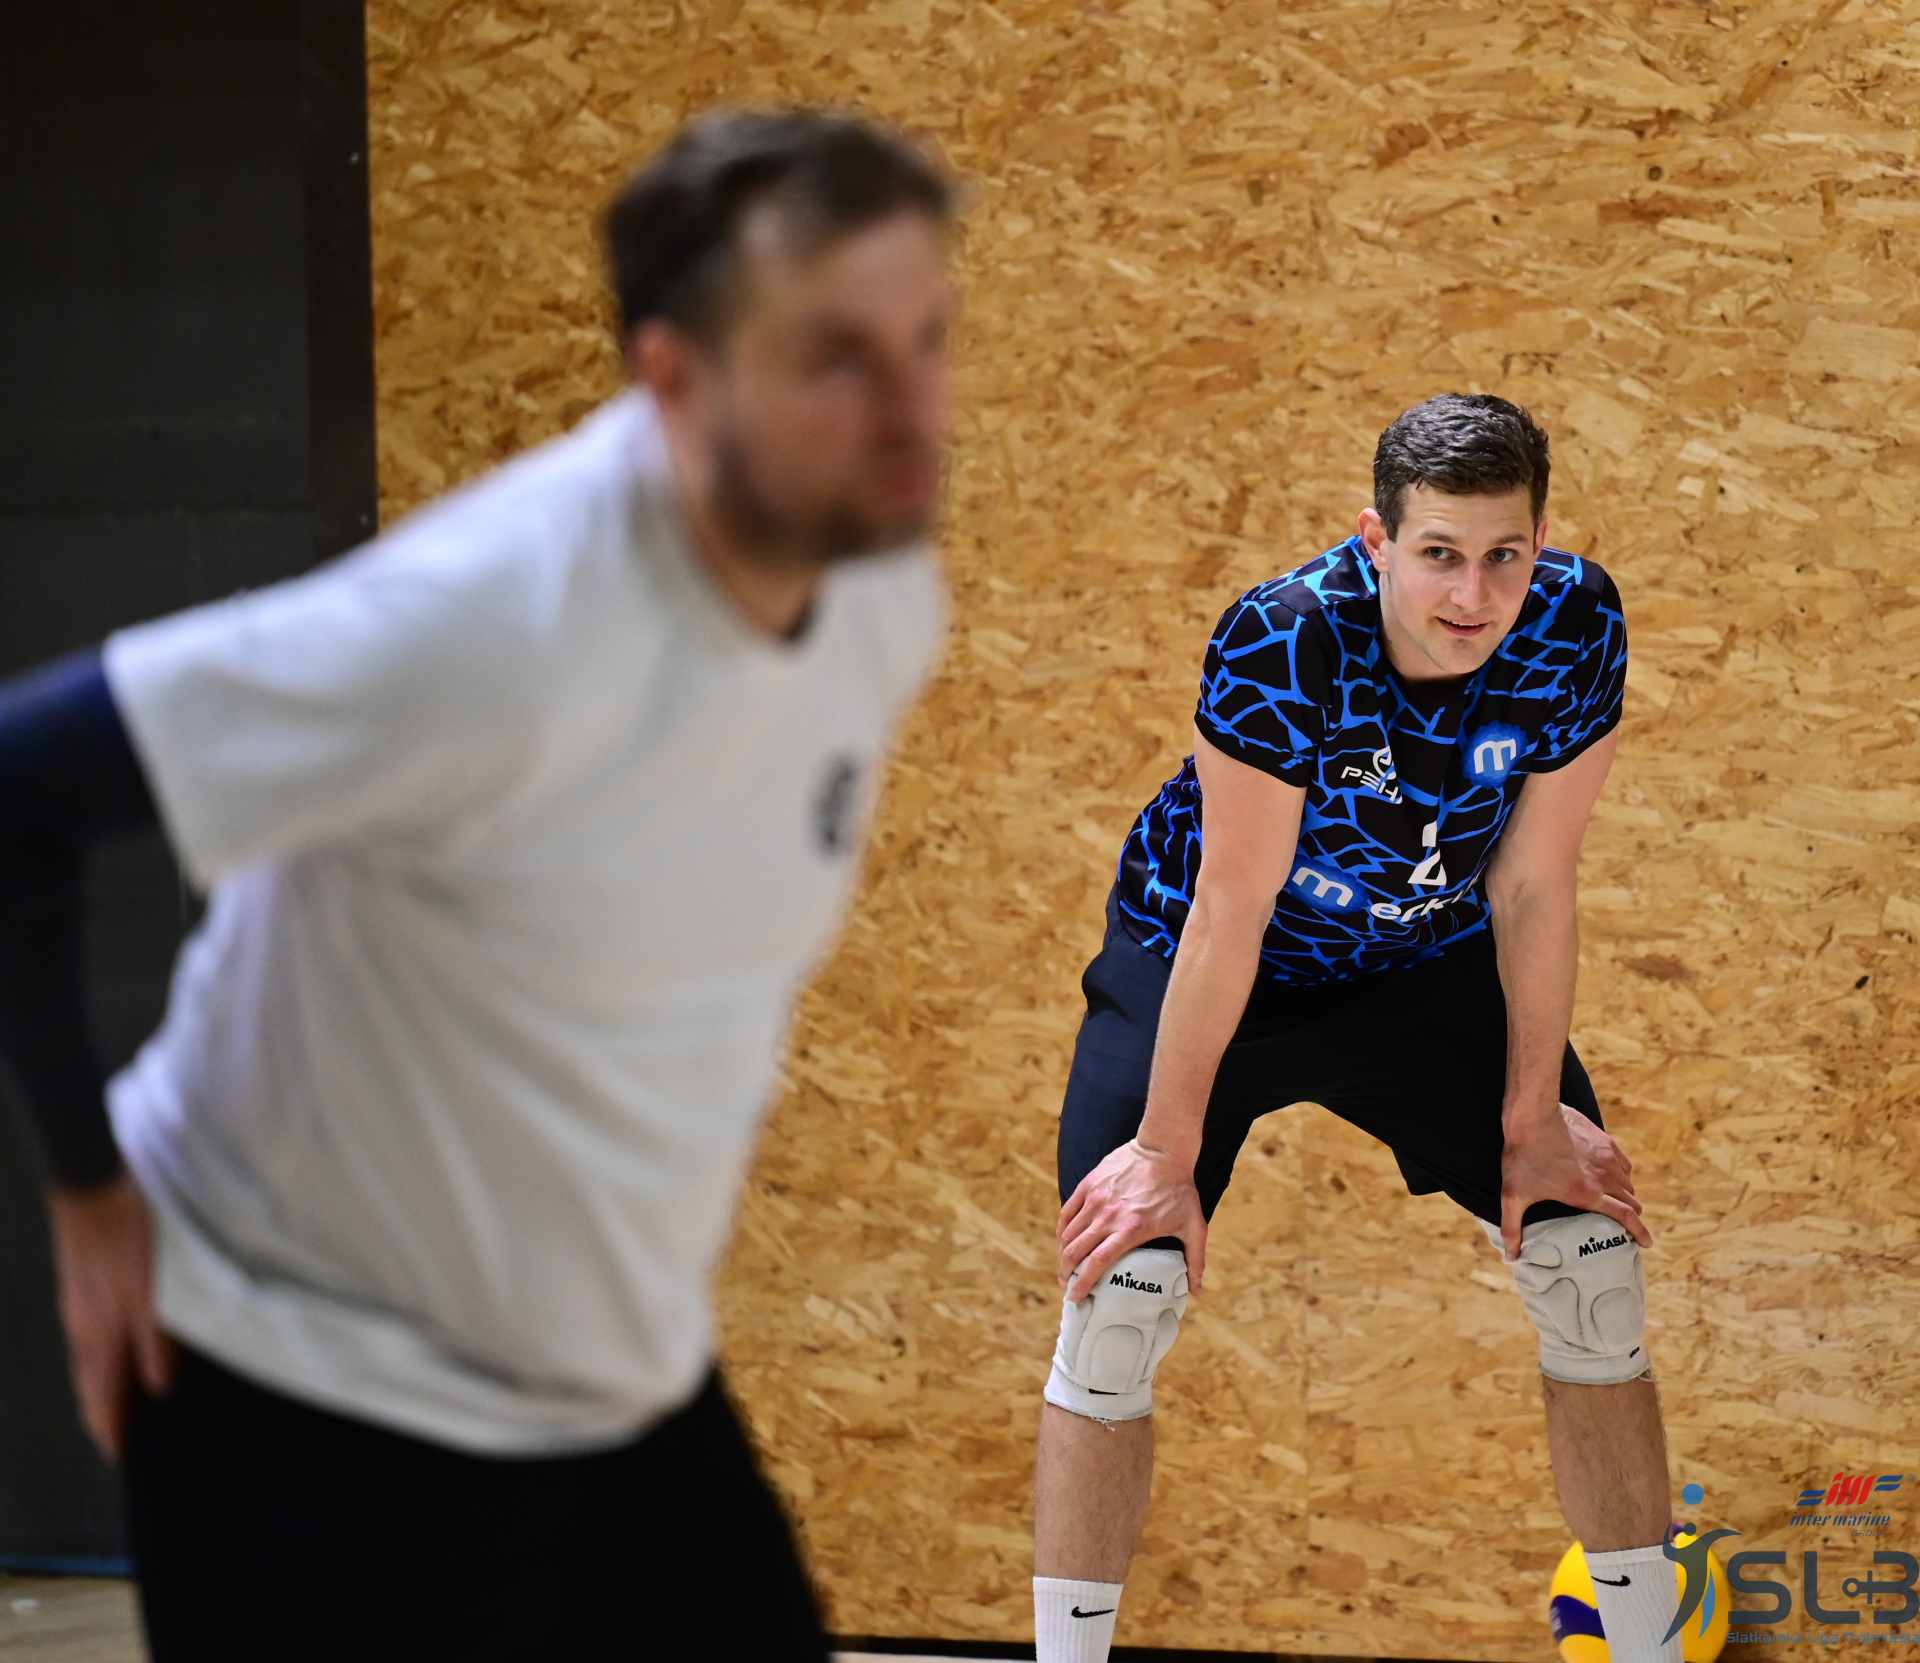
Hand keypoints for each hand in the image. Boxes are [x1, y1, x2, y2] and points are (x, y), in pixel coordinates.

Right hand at [46, 1171, 177, 1463]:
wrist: (93, 1180)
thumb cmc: (125, 1235)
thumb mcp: (151, 1291)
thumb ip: (156, 1341)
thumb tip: (159, 1390)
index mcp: (96, 1337)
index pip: (99, 1401)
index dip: (113, 1431)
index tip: (125, 1459)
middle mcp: (82, 1328)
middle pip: (92, 1386)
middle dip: (108, 1415)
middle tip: (132, 1438)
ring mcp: (81, 1305)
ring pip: (92, 1361)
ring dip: (108, 1385)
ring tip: (134, 1401)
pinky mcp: (86, 1283)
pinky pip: (95, 1335)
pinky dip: (108, 1355)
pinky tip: (128, 1348)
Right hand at [1057, 1138, 1206, 1300]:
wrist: (1164, 1149)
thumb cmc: (1179, 1189)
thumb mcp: (1193, 1226)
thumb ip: (1195, 1260)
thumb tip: (1197, 1292)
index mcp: (1130, 1229)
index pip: (1097, 1262)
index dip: (1083, 1283)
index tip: (1076, 1297)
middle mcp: (1108, 1216)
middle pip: (1076, 1251)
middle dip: (1066, 1272)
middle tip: (1066, 1285)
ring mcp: (1096, 1198)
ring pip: (1068, 1233)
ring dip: (1062, 1253)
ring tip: (1064, 1266)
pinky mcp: (1089, 1184)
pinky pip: (1067, 1211)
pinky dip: (1062, 1229)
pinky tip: (1064, 1239)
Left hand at [1499, 1103, 1650, 1261]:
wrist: (1532, 1116)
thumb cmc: (1522, 1156)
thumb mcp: (1513, 1195)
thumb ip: (1512, 1228)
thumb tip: (1511, 1257)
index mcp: (1587, 1194)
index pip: (1626, 1217)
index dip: (1640, 1232)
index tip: (1647, 1243)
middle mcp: (1604, 1177)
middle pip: (1632, 1202)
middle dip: (1632, 1216)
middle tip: (1624, 1224)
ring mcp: (1608, 1157)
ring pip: (1629, 1183)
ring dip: (1626, 1195)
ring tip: (1615, 1202)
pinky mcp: (1606, 1141)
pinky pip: (1625, 1164)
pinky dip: (1623, 1174)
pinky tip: (1611, 1176)